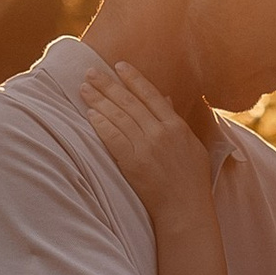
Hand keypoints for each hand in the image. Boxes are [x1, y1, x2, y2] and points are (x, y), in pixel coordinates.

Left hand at [79, 60, 217, 229]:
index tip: (119, 66)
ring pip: (119, 117)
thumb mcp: (192, 145)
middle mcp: (161, 132)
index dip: (133, 79)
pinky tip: (90, 114)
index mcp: (176, 126)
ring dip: (99, 101)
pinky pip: (113, 138)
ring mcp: (146, 147)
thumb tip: (165, 99)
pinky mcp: (132, 162)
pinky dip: (101, 124)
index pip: (151, 95)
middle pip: (130, 102)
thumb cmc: (191, 180)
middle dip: (108, 85)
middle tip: (90, 71)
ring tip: (84, 88)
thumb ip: (177, 120)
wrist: (185, 208)